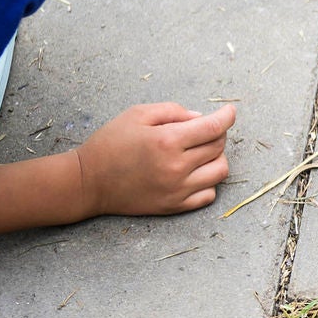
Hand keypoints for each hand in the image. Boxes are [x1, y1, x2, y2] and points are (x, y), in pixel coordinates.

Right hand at [74, 103, 236, 215]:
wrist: (87, 182)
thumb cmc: (110, 143)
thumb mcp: (138, 114)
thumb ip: (173, 111)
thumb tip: (201, 118)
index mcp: (167, 141)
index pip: (213, 127)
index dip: (226, 116)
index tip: (230, 112)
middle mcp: (176, 167)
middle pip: (218, 147)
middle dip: (216, 133)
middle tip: (202, 130)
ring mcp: (177, 190)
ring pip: (220, 171)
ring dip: (216, 157)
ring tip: (200, 152)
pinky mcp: (174, 207)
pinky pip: (208, 195)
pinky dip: (208, 182)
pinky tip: (194, 172)